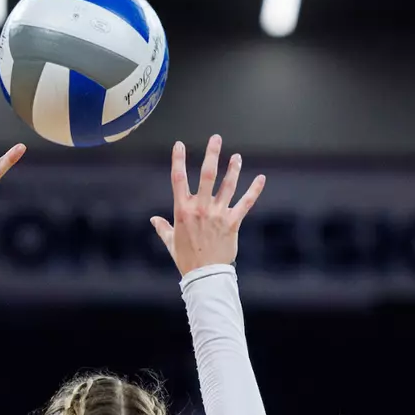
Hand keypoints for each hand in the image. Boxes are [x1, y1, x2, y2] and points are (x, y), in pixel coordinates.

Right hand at [149, 134, 265, 277]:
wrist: (205, 275)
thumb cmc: (186, 259)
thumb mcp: (171, 242)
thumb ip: (163, 228)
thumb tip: (153, 220)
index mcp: (183, 210)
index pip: (178, 179)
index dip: (178, 159)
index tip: (179, 144)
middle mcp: (201, 209)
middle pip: (207, 175)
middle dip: (211, 154)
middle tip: (216, 138)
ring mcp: (218, 214)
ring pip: (228, 185)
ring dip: (233, 169)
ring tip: (236, 156)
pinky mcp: (233, 222)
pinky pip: (246, 203)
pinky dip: (254, 190)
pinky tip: (261, 178)